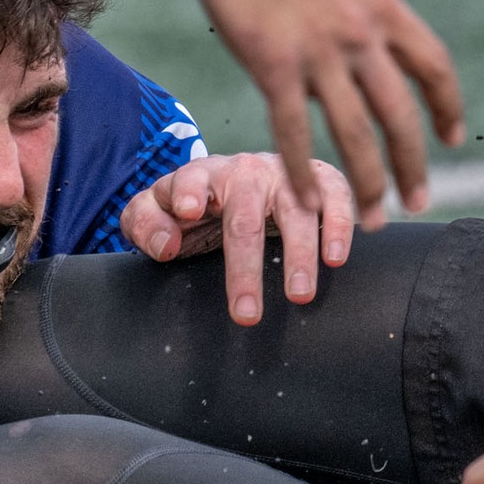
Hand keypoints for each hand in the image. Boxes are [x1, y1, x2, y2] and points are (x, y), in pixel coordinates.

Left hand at [120, 151, 354, 324]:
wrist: (237, 181)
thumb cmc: (196, 205)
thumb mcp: (157, 210)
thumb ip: (144, 224)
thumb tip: (167, 245)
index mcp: (202, 175)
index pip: (190, 179)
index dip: (189, 191)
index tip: (189, 211)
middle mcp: (245, 170)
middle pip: (246, 215)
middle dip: (246, 266)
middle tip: (246, 313)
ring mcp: (285, 174)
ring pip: (297, 209)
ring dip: (300, 253)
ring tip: (300, 296)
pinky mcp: (319, 179)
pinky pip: (335, 196)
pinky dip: (339, 224)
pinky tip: (337, 257)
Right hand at [186, 0, 462, 228]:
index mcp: (383, 6)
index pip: (433, 67)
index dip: (447, 105)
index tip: (453, 136)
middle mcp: (362, 37)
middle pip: (401, 114)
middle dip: (414, 164)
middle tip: (420, 200)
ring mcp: (320, 54)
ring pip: (355, 133)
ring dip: (367, 182)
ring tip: (372, 219)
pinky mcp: (273, 65)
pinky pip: (292, 130)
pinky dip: (300, 170)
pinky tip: (303, 201)